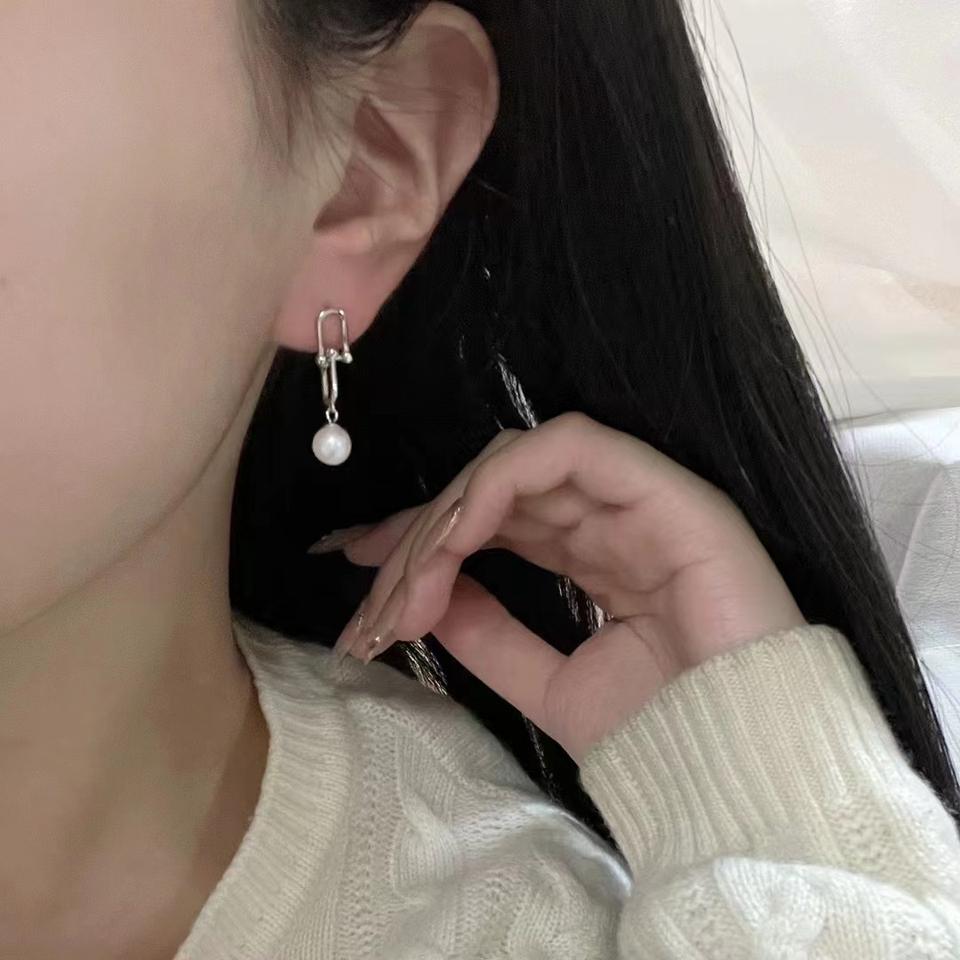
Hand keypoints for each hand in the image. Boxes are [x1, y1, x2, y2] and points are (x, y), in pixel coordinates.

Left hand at [323, 412, 805, 763]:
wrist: (739, 767)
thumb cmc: (660, 733)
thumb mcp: (548, 683)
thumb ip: (491, 635)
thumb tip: (431, 595)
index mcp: (592, 556)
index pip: (494, 520)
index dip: (423, 535)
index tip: (360, 567)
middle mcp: (610, 518)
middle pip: (492, 491)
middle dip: (420, 537)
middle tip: (373, 600)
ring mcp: (638, 498)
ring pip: (516, 466)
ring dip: (448, 517)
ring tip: (406, 588)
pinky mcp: (664, 488)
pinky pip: (569, 450)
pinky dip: (499, 483)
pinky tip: (456, 538)